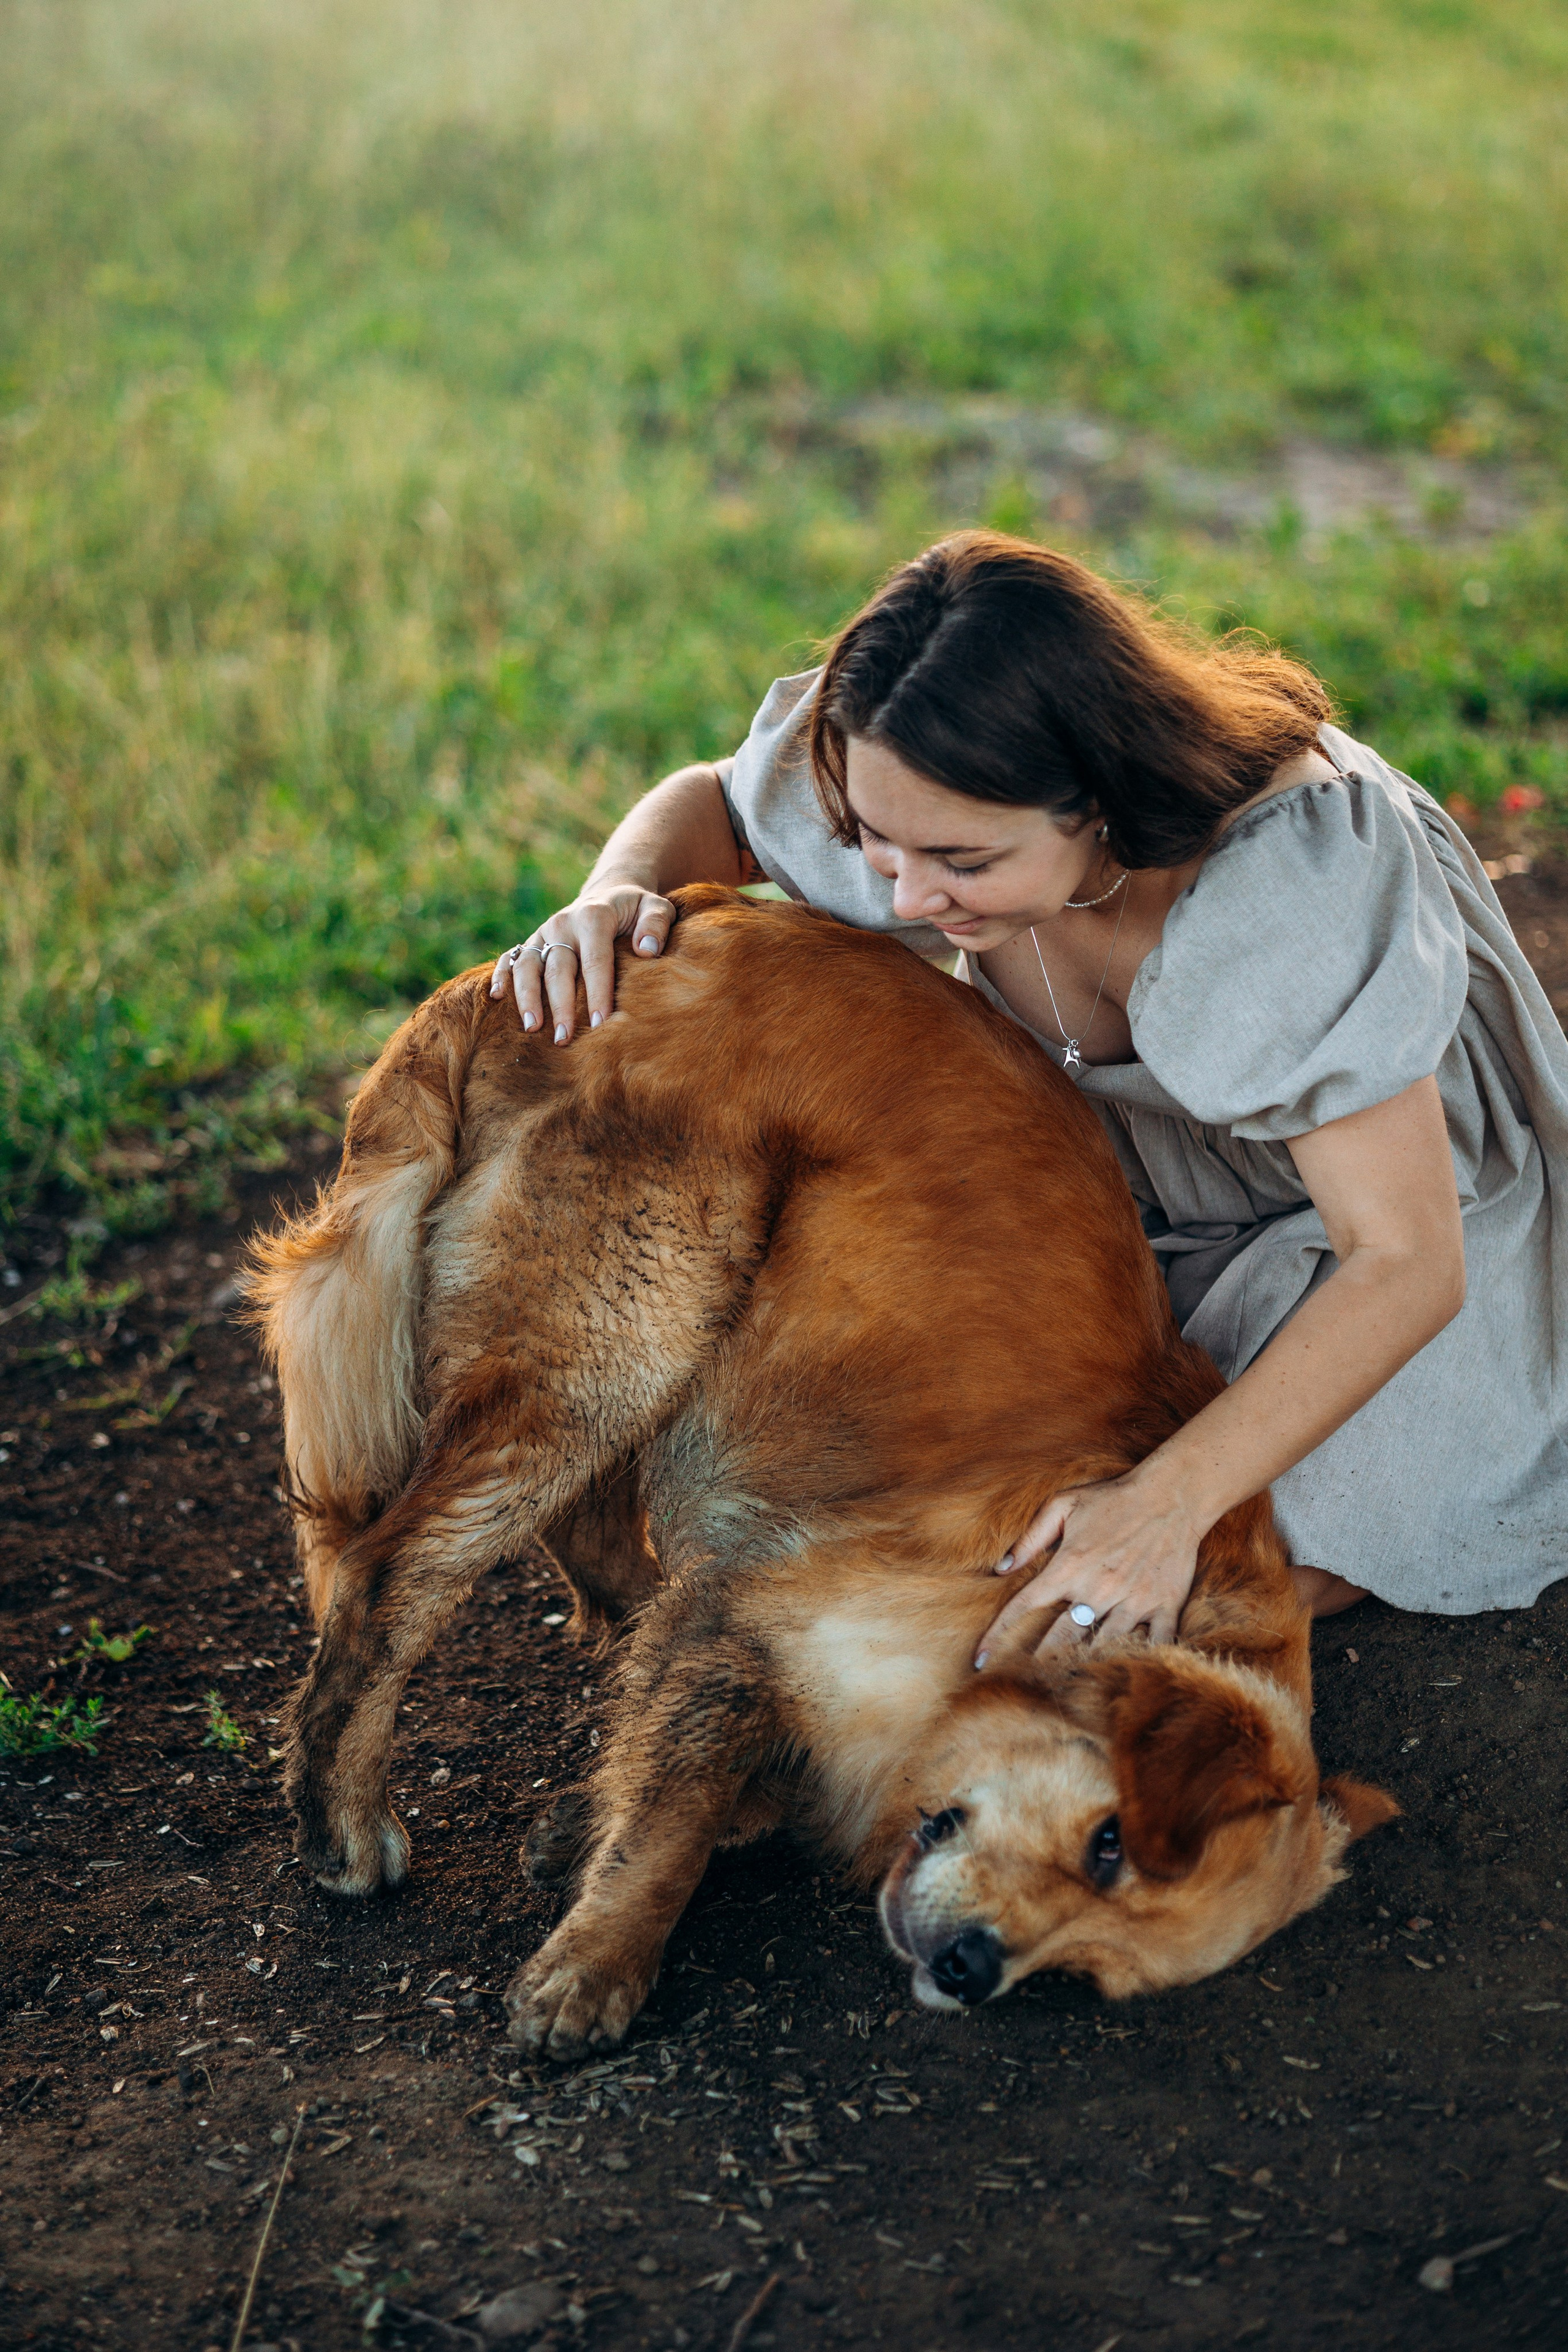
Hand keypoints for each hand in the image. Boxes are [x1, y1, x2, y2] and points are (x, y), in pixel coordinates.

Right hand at [490, 878, 675, 1044]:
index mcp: (594, 916)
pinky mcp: (532, 942)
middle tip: (564, 1038)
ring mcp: (544, 933)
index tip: (601, 1024)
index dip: (597, 993)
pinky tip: (496, 998)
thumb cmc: (636, 911)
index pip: (595, 959)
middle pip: (558, 968)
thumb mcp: (656, 907)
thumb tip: (647, 950)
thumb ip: (656, 923)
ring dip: (527, 997)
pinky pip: (511, 958)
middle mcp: (564, 923)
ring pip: (528, 965)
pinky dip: (501, 975)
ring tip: (532, 1028)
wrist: (608, 895)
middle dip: (561, 1005)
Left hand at [975, 1467, 1202, 1663]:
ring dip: (1084, 1667)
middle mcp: (1097, 1589)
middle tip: (1024, 1682)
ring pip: (1103, 1646)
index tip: (978, 1660)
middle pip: (1060, 1638)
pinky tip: (1129, 1678)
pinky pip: (1154, 1644)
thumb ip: (1030, 1538)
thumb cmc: (1113, 1498)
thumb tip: (1000, 1568)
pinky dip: (1143, 1662)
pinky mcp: (1163, 1605)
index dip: (996, 1635)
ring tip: (1067, 1688)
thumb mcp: (1063, 1505)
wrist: (1172, 1495)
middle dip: (1039, 1663)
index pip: (1023, 1606)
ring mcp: (1132, 1600)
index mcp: (1069, 1566)